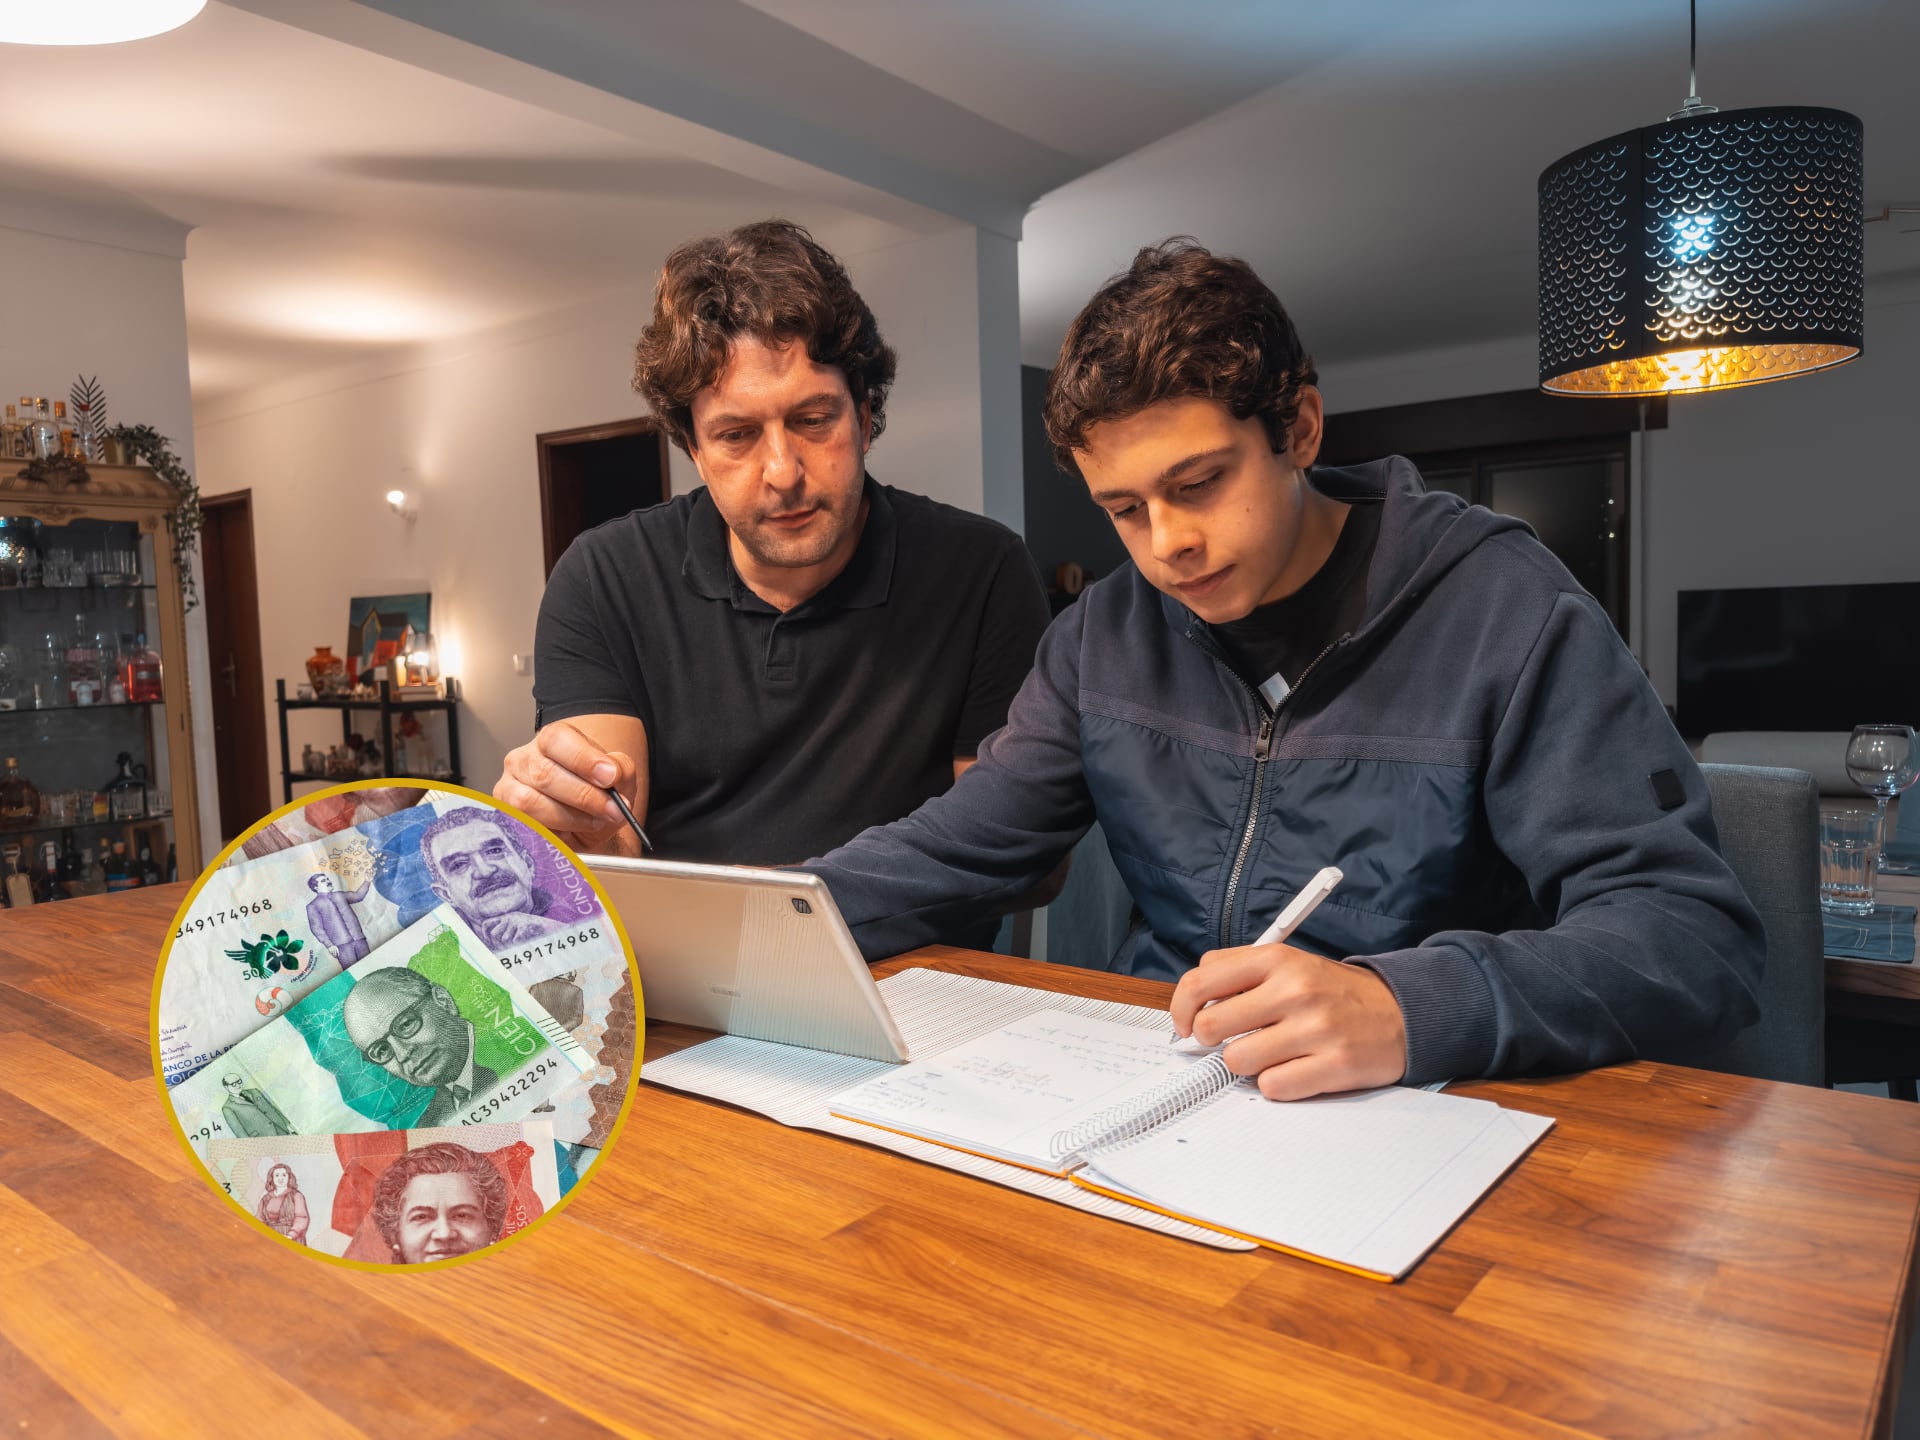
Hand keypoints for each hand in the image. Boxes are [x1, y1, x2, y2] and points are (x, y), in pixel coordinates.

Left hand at [479, 912, 567, 946]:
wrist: (548, 927)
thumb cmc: (530, 931)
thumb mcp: (515, 927)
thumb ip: (503, 932)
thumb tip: (490, 943)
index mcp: (506, 916)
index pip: (486, 924)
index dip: (485, 933)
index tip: (490, 940)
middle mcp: (509, 917)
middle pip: (494, 934)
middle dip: (499, 942)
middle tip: (507, 945)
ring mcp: (517, 921)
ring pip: (504, 939)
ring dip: (511, 943)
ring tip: (520, 939)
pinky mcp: (524, 926)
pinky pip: (515, 940)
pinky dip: (520, 943)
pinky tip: (525, 939)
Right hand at [494, 722, 640, 854]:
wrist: (585, 824)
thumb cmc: (596, 794)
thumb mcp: (618, 777)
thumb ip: (620, 768)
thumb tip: (613, 772)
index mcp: (551, 740)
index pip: (557, 740)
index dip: (584, 759)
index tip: (609, 777)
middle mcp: (523, 759)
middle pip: (545, 774)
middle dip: (584, 796)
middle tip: (611, 810)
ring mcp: (508, 787)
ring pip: (529, 802)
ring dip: (569, 818)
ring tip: (593, 822)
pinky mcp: (505, 816)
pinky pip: (524, 826)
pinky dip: (552, 834)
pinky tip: (569, 833)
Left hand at [1169, 942, 1406, 1100]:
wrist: (1401, 1012)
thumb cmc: (1333, 992)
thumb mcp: (1289, 964)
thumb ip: (1238, 972)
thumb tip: (1190, 1005)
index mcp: (1277, 960)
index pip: (1200, 982)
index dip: (1180, 1009)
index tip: (1184, 1024)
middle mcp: (1295, 990)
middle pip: (1211, 1026)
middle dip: (1212, 1040)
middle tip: (1230, 1040)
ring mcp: (1315, 1028)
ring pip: (1238, 1061)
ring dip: (1247, 1064)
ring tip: (1271, 1053)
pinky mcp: (1334, 1065)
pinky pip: (1272, 1087)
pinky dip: (1276, 1084)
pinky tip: (1295, 1069)